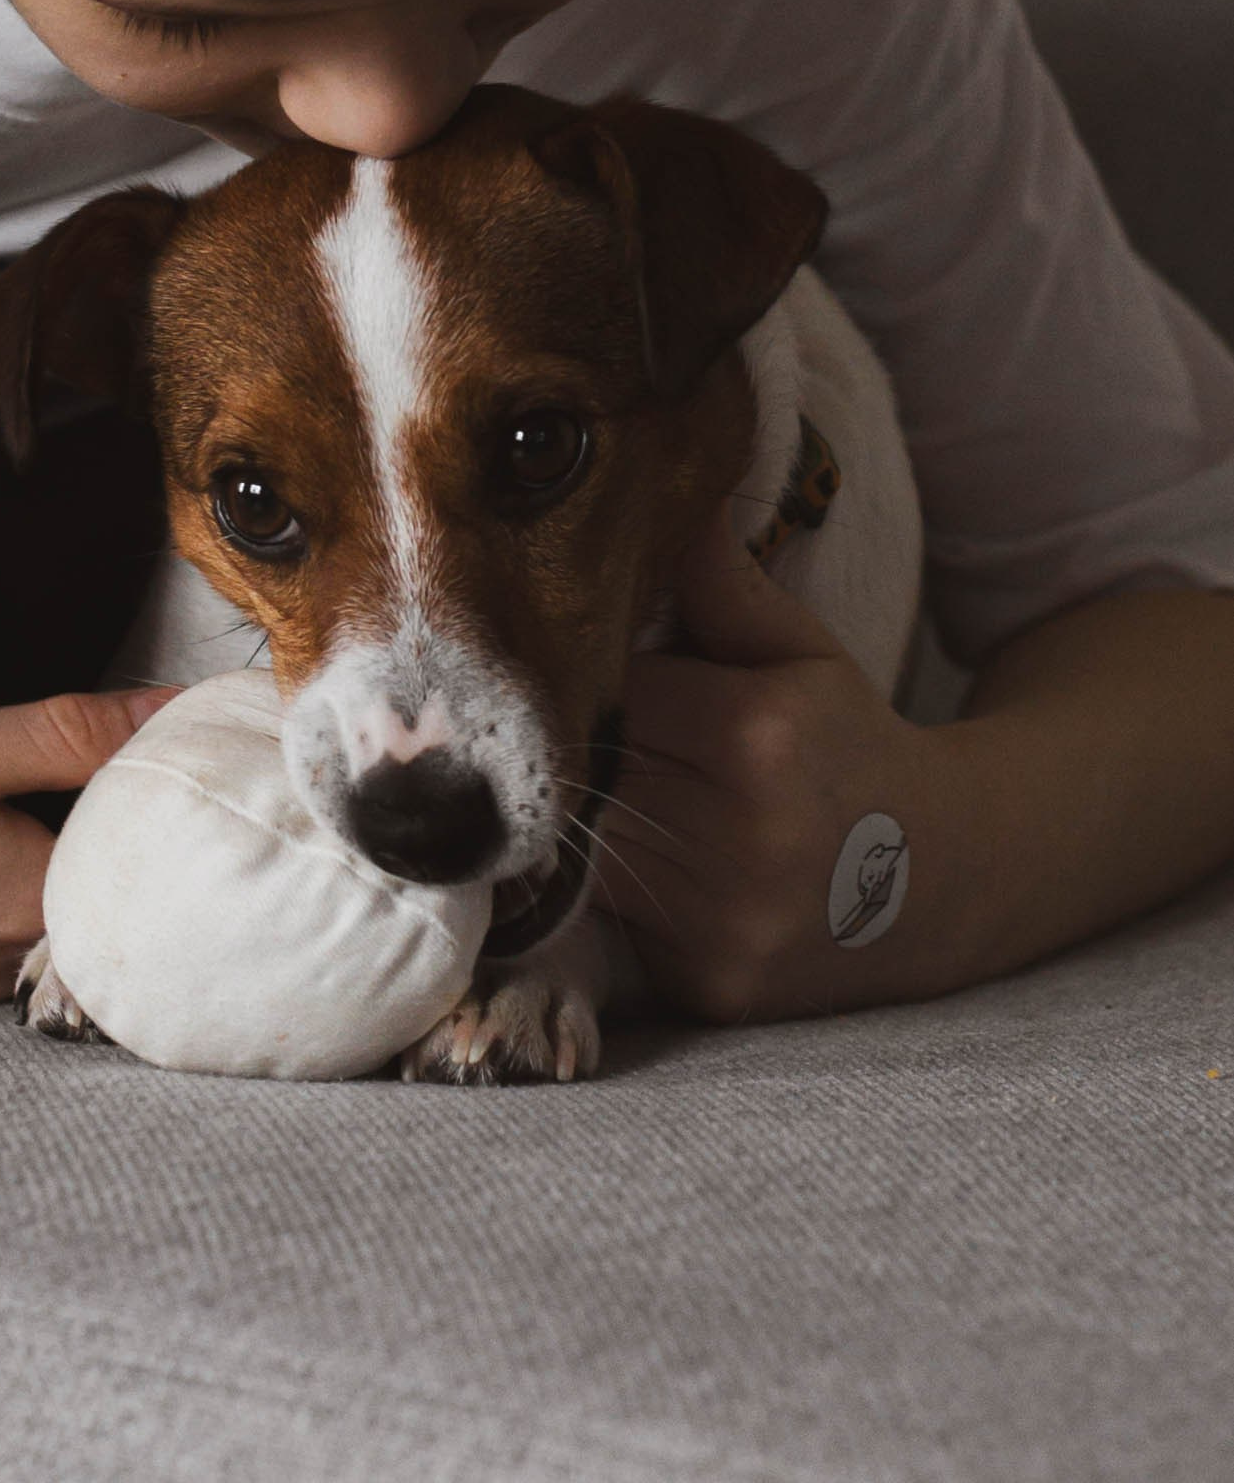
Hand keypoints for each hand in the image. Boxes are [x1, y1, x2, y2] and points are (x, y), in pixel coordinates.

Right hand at [0, 687, 179, 1018]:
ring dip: (82, 858)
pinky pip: (6, 938)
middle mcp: (19, 961)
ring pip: (63, 914)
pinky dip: (22, 889)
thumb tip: (175, 710)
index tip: (199, 724)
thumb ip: (61, 735)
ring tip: (82, 784)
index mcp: (38, 900)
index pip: (157, 844)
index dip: (182, 779)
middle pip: (119, 887)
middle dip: (142, 821)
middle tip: (153, 746)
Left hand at [600, 513, 945, 1024]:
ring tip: (565, 797)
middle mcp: (737, 837)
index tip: (557, 673)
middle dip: (564, 759)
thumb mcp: (801, 650)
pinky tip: (622, 865)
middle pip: (587, 781)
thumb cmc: (853, 744)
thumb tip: (662, 496)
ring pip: (586, 859)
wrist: (947, 878)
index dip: (576, 686)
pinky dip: (608, 896)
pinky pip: (615, 929)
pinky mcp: (710, 985)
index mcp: (752, 738)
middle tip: (535, 737)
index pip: (611, 698)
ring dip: (575, 829)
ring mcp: (722, 922)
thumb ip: (720, 582)